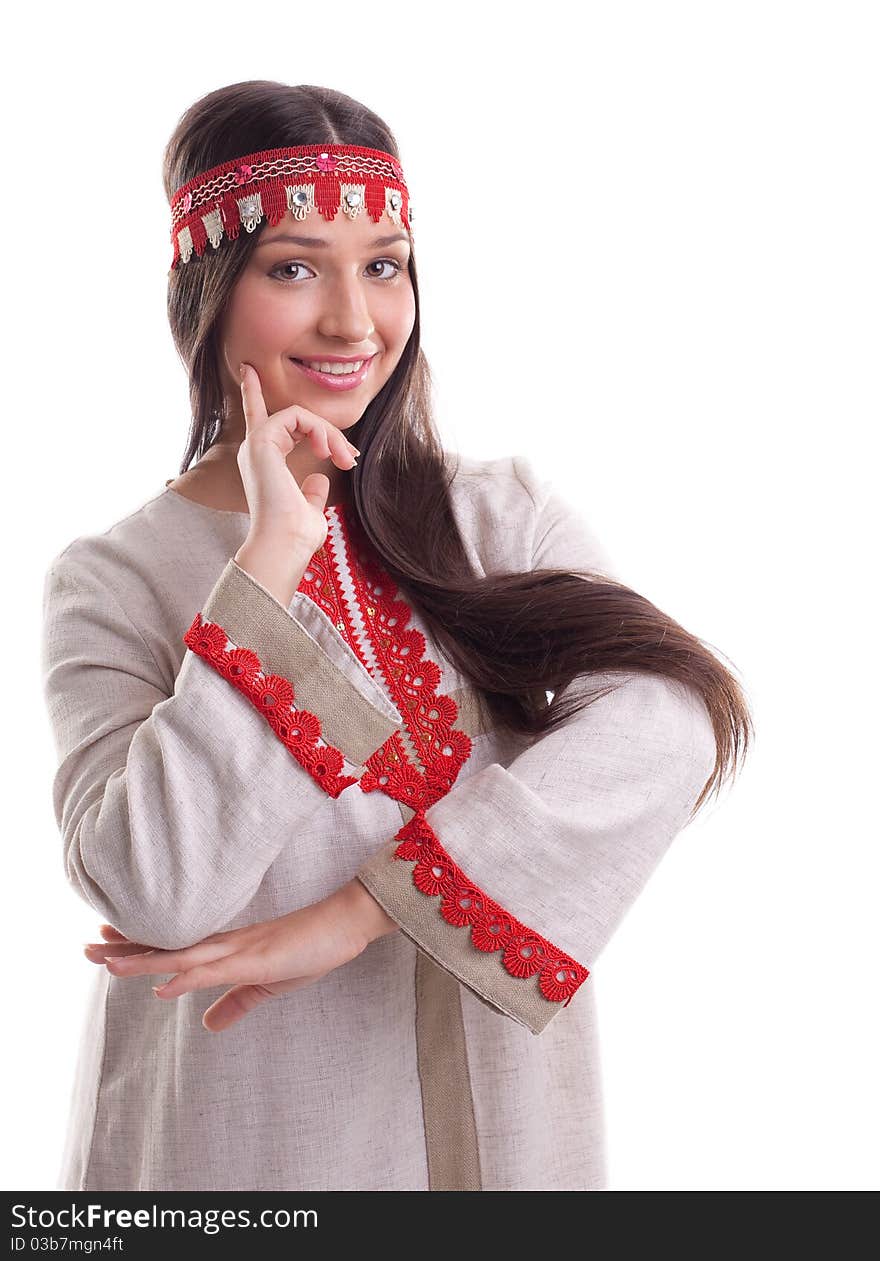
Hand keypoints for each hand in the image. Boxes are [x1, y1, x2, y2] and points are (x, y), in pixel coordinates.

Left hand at [82, 881, 384, 1032]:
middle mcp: (225, 943)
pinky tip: (163, 985)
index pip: (175, 946)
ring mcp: (239, 949)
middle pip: (168, 945)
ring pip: (182, 955)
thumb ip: (238, 1001)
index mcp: (227, 947)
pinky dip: (187, 978)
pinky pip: (215, 971)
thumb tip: (208, 1025)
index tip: (105, 940)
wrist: (346, 922)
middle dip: (127, 947)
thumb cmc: (312, 946)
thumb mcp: (270, 982)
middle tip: (86, 944)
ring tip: (108, 962)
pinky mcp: (256, 959)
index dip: (140, 944)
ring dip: (145, 960)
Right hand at [237, 361, 358, 552]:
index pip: (258, 420)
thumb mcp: (309, 510)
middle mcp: (254, 451)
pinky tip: (327, 451)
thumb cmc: (296, 537)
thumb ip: (312, 492)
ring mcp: (255, 444)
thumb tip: (319, 479)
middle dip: (327, 432)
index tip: (248, 371)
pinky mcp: (262, 441)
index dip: (252, 394)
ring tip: (344, 459)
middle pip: (293, 418)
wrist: (284, 545)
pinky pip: (295, 415)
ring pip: (298, 414)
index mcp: (262, 464)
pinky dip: (318, 430)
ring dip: (329, 433)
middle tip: (351, 459)